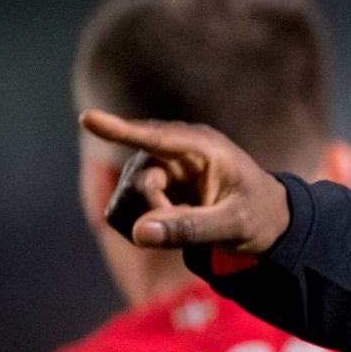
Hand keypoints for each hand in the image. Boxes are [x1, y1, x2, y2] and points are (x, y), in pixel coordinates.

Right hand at [79, 110, 291, 253]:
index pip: (156, 138)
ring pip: (123, 199)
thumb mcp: (235, 225)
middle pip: (137, 182)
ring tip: (189, 222)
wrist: (262, 217)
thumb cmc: (256, 214)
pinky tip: (168, 227)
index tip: (88, 119)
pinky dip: (138, 230)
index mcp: (203, 147)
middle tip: (196, 223)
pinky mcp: (141, 186)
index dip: (121, 130)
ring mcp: (153, 166)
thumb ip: (191, 228)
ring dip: (148, 222)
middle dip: (157, 212)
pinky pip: (117, 213)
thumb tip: (139, 232)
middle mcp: (172, 150)